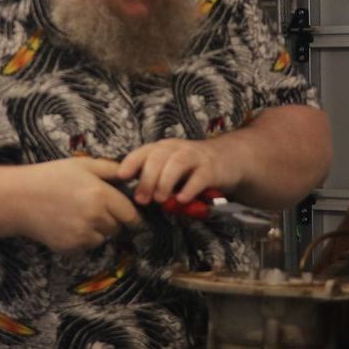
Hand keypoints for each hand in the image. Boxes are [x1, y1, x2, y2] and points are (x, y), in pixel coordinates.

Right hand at [11, 157, 139, 251]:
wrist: (19, 199)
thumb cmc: (50, 177)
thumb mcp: (82, 165)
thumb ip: (111, 169)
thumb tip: (132, 177)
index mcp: (100, 194)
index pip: (131, 214)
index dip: (133, 216)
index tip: (132, 216)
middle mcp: (94, 217)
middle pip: (119, 227)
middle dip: (113, 220)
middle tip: (96, 209)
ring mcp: (82, 235)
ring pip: (103, 238)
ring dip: (99, 230)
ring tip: (79, 214)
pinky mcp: (71, 247)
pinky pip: (87, 245)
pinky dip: (83, 238)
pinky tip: (68, 223)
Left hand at [117, 139, 244, 207]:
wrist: (228, 158)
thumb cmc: (191, 168)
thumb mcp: (170, 168)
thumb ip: (153, 178)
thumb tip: (133, 197)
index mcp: (162, 148)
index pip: (143, 152)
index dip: (130, 162)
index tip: (121, 177)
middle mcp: (177, 148)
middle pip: (157, 158)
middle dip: (147, 179)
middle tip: (142, 200)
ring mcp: (195, 156)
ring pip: (176, 163)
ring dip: (165, 182)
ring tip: (160, 200)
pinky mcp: (211, 168)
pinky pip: (199, 177)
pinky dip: (189, 189)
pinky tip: (181, 200)